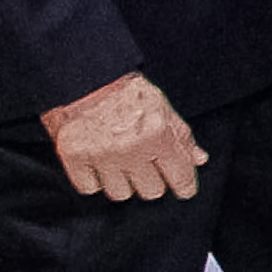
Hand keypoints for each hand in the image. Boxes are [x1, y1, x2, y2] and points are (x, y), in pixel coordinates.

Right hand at [41, 71, 206, 200]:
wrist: (82, 77)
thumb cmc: (124, 90)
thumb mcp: (161, 106)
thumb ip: (181, 135)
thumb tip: (198, 159)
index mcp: (156, 134)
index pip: (180, 177)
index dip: (185, 186)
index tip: (184, 189)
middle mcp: (130, 148)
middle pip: (151, 191)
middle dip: (151, 179)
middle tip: (144, 164)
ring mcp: (101, 155)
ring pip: (121, 193)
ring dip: (122, 181)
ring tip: (119, 161)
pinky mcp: (74, 157)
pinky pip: (90, 188)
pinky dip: (94, 179)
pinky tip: (98, 163)